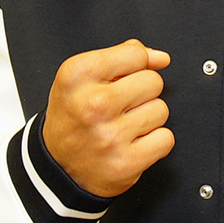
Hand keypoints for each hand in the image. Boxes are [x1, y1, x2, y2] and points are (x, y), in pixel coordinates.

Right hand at [43, 39, 173, 197]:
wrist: (58, 168)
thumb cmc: (74, 117)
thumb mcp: (83, 76)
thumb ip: (123, 56)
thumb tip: (161, 58)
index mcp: (77, 75)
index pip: (135, 54)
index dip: (133, 66)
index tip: (119, 80)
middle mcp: (93, 104)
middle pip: (153, 81)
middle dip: (142, 92)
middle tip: (120, 106)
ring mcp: (110, 135)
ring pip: (161, 109)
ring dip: (148, 118)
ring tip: (123, 125)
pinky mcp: (126, 163)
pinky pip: (166, 139)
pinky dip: (154, 142)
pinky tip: (132, 143)